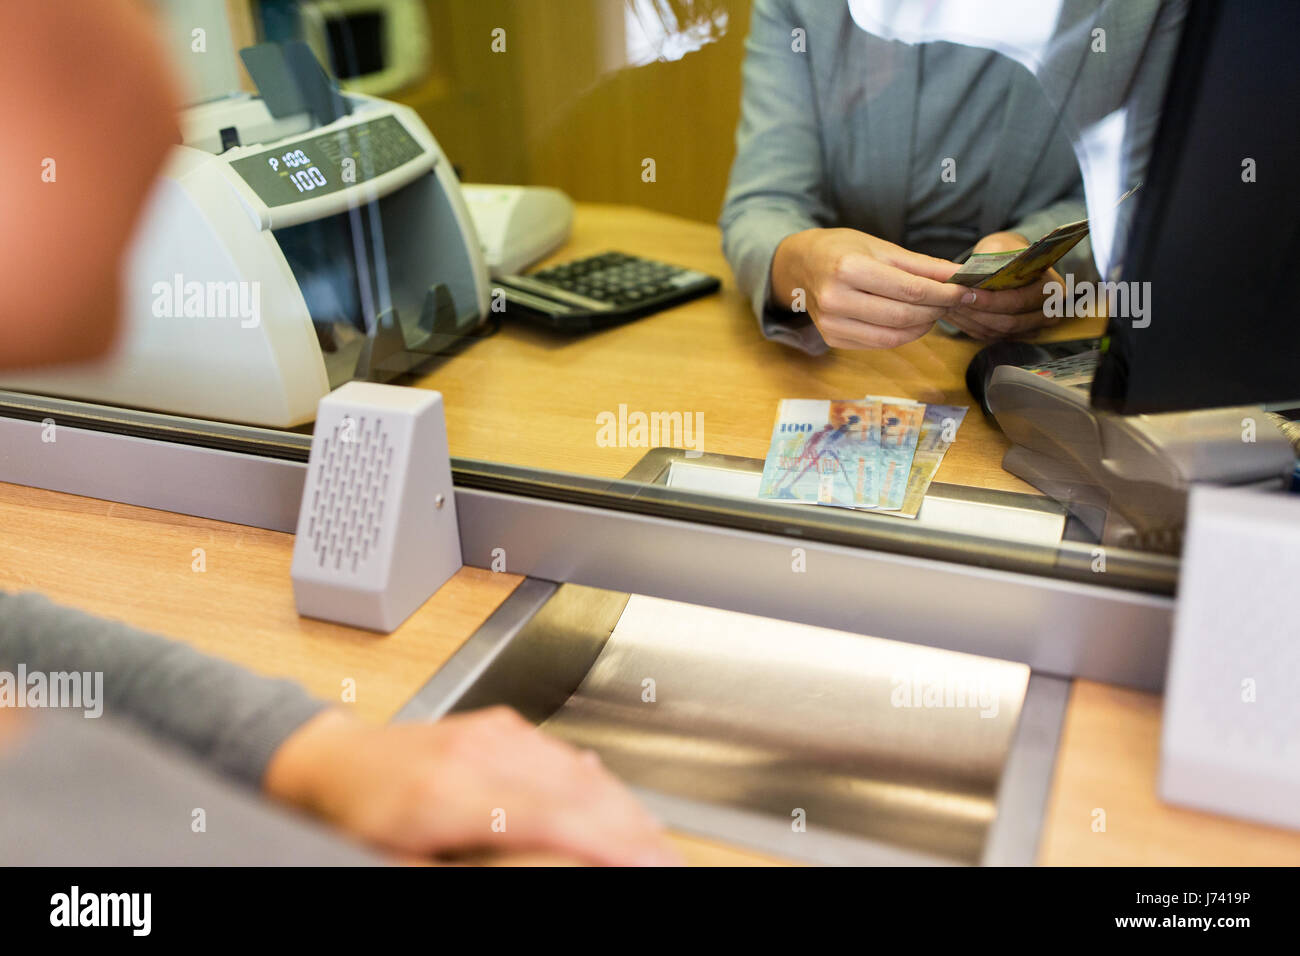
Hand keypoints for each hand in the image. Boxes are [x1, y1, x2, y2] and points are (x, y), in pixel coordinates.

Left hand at [264, 707, 682, 866]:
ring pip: (580, 768)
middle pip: (580, 789)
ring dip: (623, 808)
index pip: (556, 816)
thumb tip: (558, 857)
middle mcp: (477, 753)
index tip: (651, 863)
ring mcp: (491, 733)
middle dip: (633, 828)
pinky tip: (615, 804)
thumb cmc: (360, 823)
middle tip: (666, 860)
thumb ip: (486, 866)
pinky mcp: (499, 725)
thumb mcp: (410, 866)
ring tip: (650, 843)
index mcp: (451, 793)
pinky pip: (562, 753)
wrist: (332, 765)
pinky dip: (598, 783)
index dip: (613, 841)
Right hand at [770, 228, 971, 348]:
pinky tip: (912, 322)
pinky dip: (902, 335)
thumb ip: (921, 265)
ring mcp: (831, 323)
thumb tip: (959, 276)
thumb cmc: (842, 249)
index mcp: (848, 268)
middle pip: (903, 315)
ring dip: (922, 326)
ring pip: (893, 336)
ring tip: (934, 312)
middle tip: (954, 302)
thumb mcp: (881, 247)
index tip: (965, 291)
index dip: (944, 293)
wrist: (801, 264)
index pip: (910, 289)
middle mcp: (835, 299)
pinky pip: (878, 343)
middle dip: (936, 310)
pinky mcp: (832, 338)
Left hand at [942, 231, 1061, 340]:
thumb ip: (989, 261)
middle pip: (1010, 322)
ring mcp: (1035, 324)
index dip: (991, 301)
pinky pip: (993, 336)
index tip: (967, 294)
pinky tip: (956, 316)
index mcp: (1050, 285)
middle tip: (953, 303)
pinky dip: (973, 327)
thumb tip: (967, 276)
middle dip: (978, 314)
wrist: (1014, 260)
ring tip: (949, 308)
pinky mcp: (1018, 333)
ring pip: (999, 331)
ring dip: (972, 322)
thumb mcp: (1000, 247)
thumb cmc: (1007, 251)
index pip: (1019, 300)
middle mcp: (1048, 309)